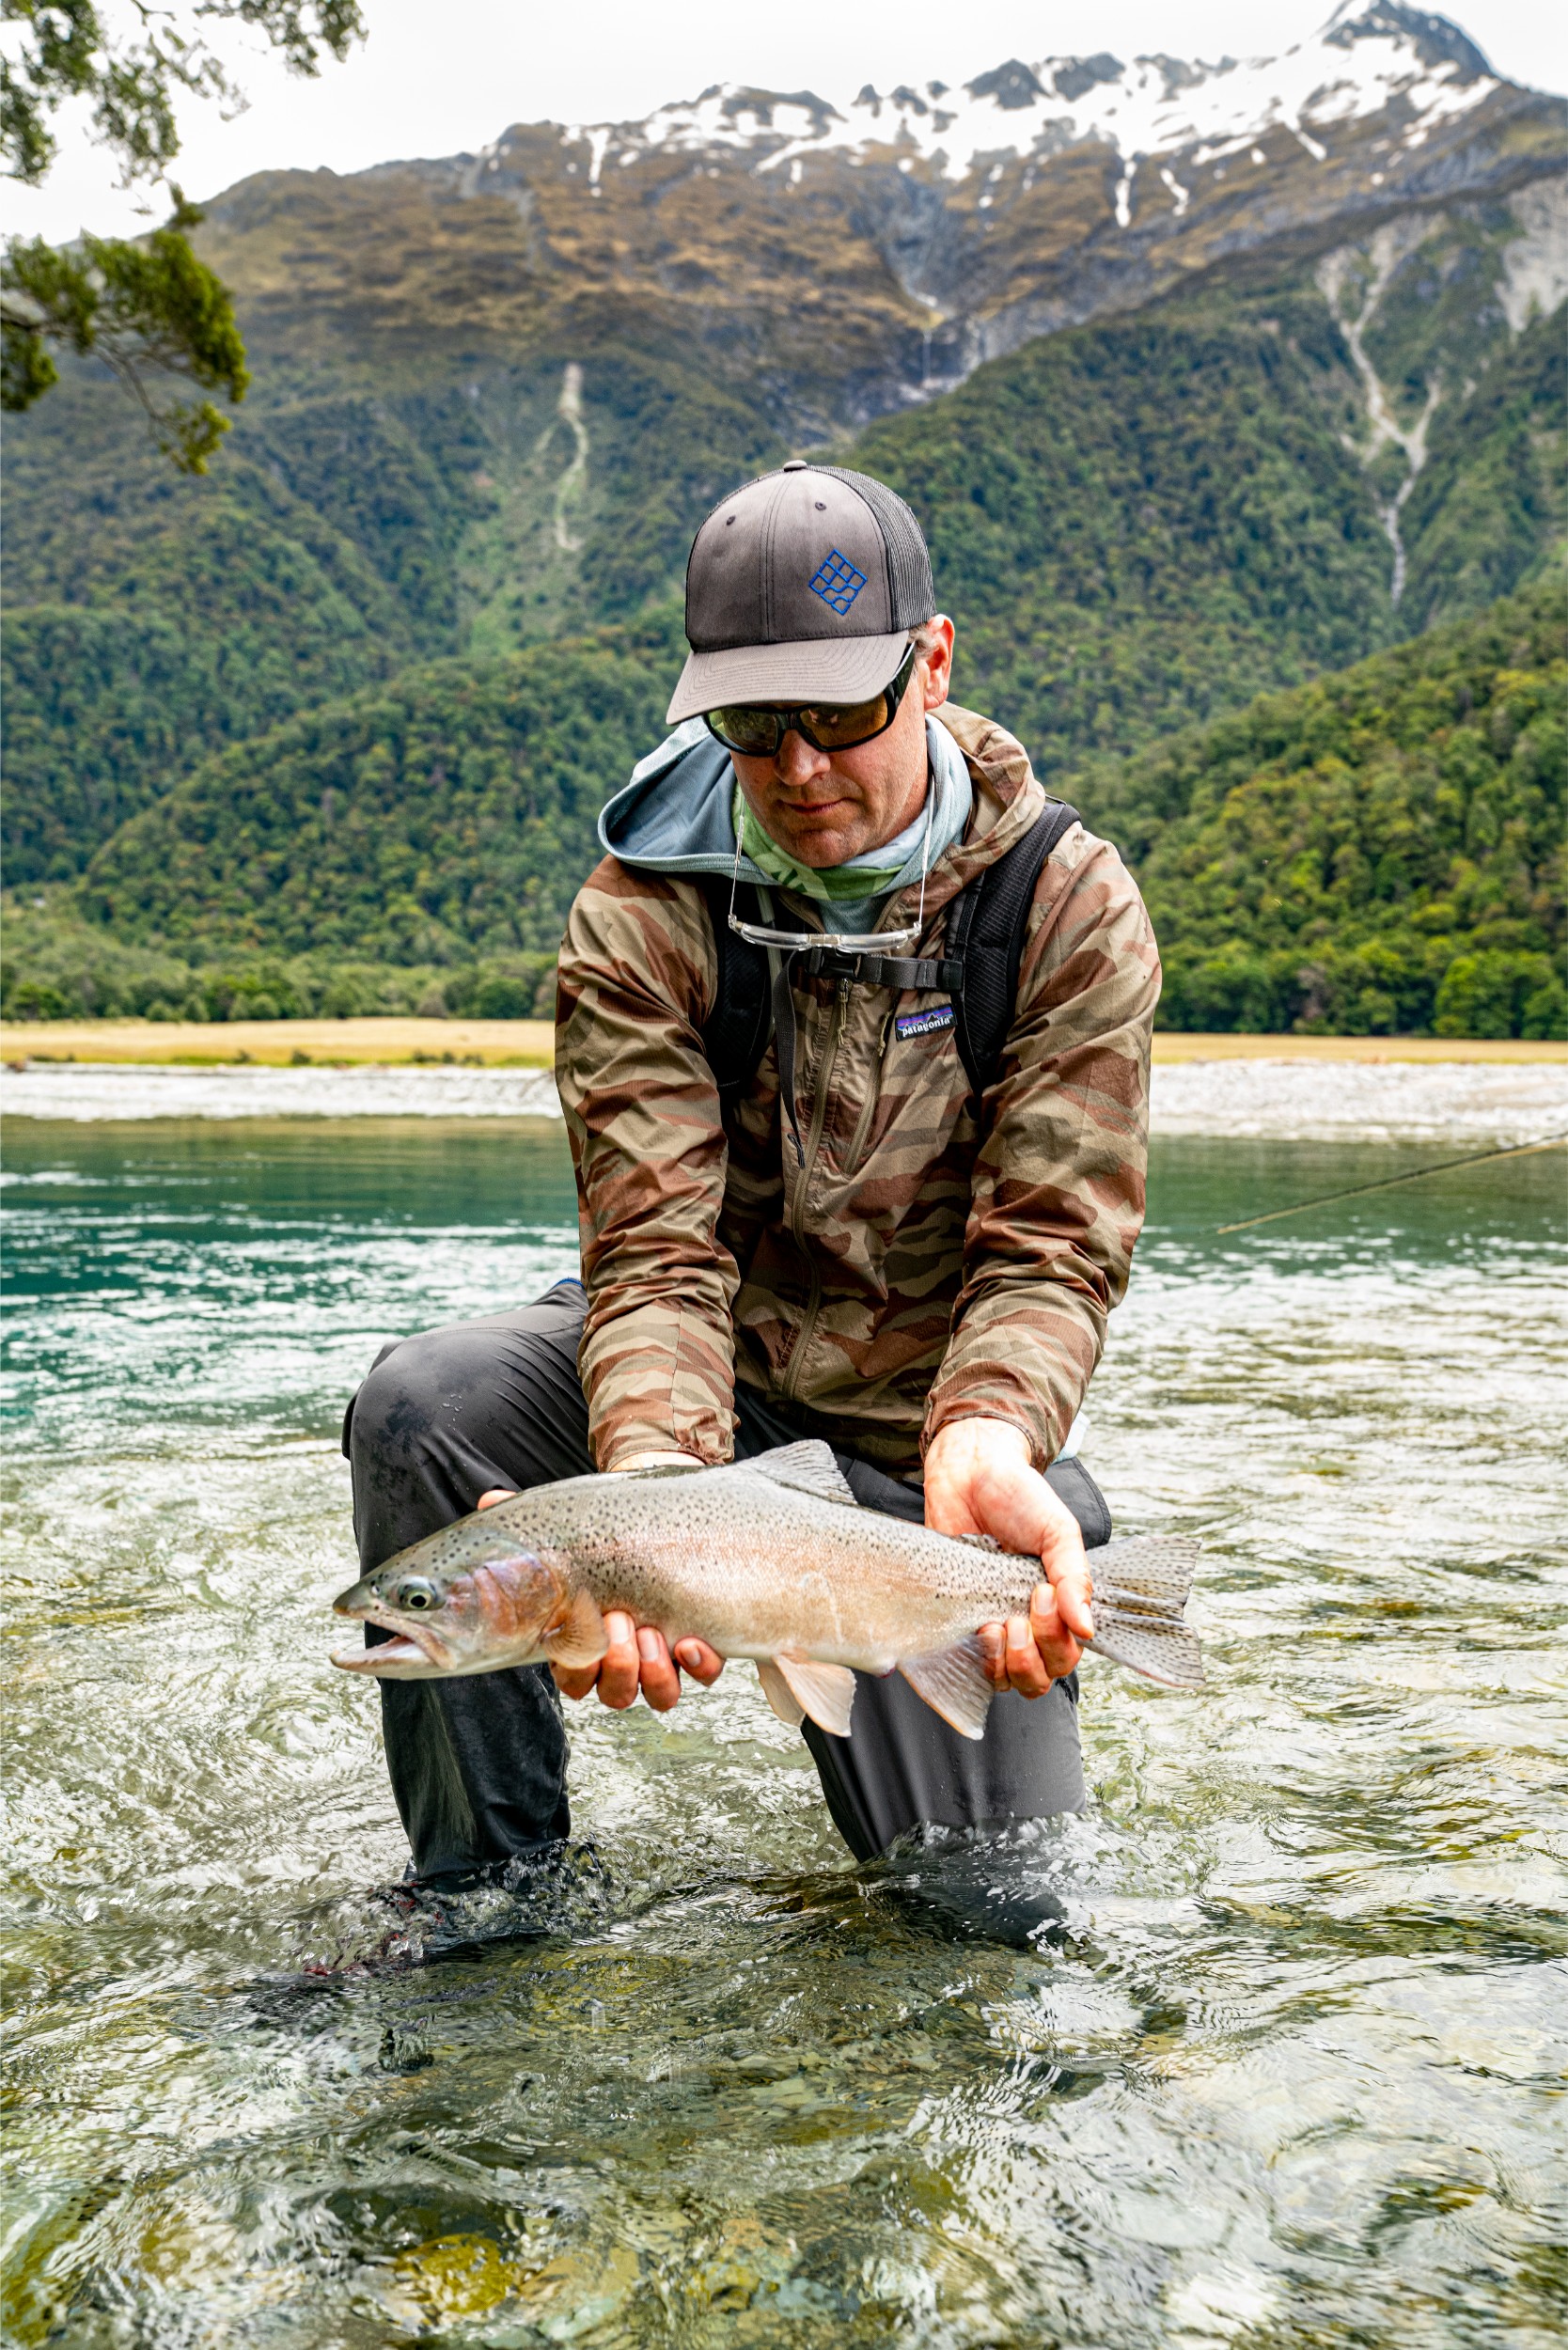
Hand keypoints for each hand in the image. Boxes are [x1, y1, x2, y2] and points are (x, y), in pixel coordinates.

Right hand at [474, 1487, 723, 1709]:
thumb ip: (526, 1527)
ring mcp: (664, 1657)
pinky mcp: (700, 1646)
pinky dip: (699, 1665)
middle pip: (616, 1694)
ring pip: (659, 1695)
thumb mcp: (562, 1531)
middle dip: (618, 1665)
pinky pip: (704, 1675)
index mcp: (586, 1645)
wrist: (656, 1521)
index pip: (574, 1681)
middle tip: (619, 1620)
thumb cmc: (601, 1537)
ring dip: (655, 1672)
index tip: (576, 1633)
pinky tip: (690, 1642)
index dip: (577, 1669)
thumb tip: (488, 1502)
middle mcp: (624, 1662)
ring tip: (652, 1631)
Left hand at [922, 1421, 1093, 1697]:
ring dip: (1008, 1663)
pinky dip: (978, 1659)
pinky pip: (970, 1666)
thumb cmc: (1018, 1498)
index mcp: (1057, 1605)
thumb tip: (1086, 1628)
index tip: (1043, 1595)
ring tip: (996, 1625)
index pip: (1068, 1653)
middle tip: (1020, 1614)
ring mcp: (991, 1623)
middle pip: (1041, 1678)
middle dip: (1034, 1657)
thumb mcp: (1057, 1532)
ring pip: (1008, 1680)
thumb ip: (1074, 1579)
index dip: (1059, 1642)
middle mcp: (1026, 1622)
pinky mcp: (957, 1619)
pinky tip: (976, 1628)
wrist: (969, 1472)